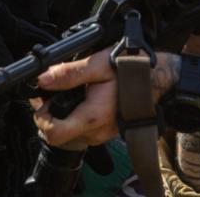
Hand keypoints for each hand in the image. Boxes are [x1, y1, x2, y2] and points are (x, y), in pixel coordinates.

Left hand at [33, 49, 178, 148]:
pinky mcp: (105, 133)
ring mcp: (101, 135)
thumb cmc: (133, 70)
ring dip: (61, 118)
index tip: (43, 101)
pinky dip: (74, 119)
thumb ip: (70, 73)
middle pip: (58, 136)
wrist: (158, 80)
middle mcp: (95, 132)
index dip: (41, 118)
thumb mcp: (99, 64)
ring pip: (69, 135)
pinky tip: (79, 100)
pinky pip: (82, 132)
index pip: (53, 134)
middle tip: (51, 94)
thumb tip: (43, 78)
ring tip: (66, 94)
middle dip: (49, 116)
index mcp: (92, 117)